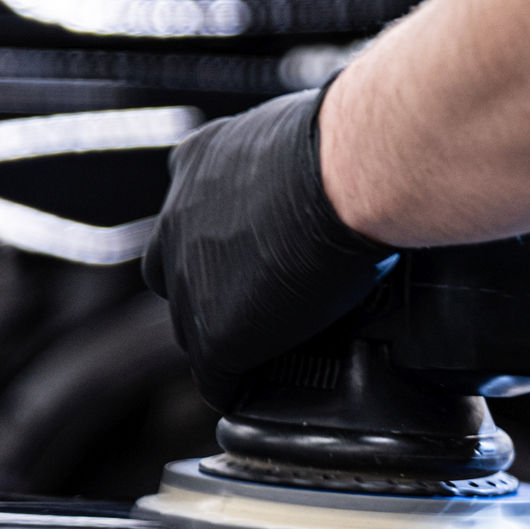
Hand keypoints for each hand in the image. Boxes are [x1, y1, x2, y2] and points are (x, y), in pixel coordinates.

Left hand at [143, 89, 398, 412]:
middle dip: (212, 289)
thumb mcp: (308, 134)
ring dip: (224, 337)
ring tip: (263, 351)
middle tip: (262, 301)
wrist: (348, 175)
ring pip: (191, 326)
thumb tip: (352, 161)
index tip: (261, 253)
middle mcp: (178, 218)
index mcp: (198, 162)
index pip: (192, 214)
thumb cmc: (348, 143)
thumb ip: (303, 159)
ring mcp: (191, 280)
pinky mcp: (217, 333)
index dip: (226, 241)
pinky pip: (217, 377)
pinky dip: (238, 386)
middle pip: (177, 272)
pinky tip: (260, 393)